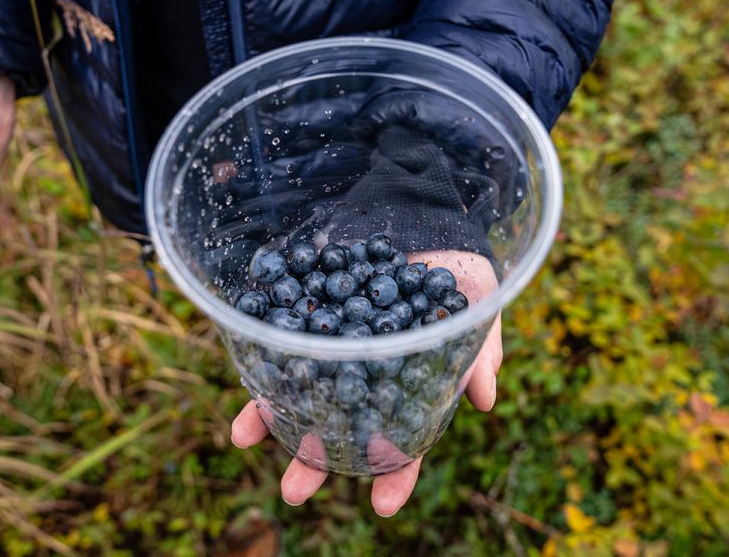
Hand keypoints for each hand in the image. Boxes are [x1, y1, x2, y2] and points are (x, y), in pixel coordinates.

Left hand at [231, 251, 501, 516]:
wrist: (424, 224)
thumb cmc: (458, 277)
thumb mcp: (477, 311)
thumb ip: (480, 353)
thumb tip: (484, 400)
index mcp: (407, 389)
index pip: (404, 443)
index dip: (396, 474)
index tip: (383, 505)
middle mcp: (363, 377)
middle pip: (337, 429)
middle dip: (313, 461)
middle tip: (293, 489)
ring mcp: (332, 350)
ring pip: (298, 393)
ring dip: (270, 417)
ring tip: (244, 435)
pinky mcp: (308, 317)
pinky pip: (280, 346)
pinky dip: (261, 364)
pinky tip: (244, 379)